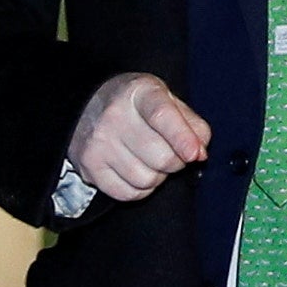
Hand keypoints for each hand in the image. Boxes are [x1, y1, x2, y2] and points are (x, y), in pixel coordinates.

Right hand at [66, 71, 209, 201]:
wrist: (86, 105)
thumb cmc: (136, 104)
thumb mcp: (166, 100)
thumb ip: (191, 124)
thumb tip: (200, 154)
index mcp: (139, 92)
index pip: (162, 116)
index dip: (182, 138)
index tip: (195, 155)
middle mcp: (114, 115)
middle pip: (160, 157)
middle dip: (176, 162)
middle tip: (173, 153)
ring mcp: (99, 143)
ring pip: (146, 180)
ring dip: (158, 177)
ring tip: (151, 160)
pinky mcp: (89, 166)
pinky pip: (127, 194)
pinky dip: (140, 190)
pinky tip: (137, 170)